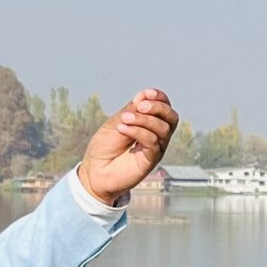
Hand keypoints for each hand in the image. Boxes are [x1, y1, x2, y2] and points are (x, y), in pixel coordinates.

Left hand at [78, 89, 178, 205]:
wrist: (95, 171)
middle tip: (140, 106)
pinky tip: (123, 129)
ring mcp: (155, 148)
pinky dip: (138, 131)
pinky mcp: (151, 160)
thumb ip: (130, 111)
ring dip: (144, 120)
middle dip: (159, 107)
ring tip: (124, 120)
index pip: (164, 107)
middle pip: (172, 117)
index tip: (145, 94)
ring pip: (163, 129)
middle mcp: (156, 135)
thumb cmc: (104, 148)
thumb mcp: (115, 123)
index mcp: (149, 123)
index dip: (159, 98)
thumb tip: (142, 97)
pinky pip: (153, 142)